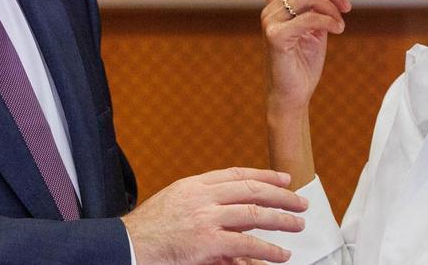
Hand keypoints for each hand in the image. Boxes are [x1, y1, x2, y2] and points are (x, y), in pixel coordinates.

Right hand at [121, 167, 307, 263]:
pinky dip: (268, 249)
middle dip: (280, 195)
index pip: (237, 174)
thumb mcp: (176, 204)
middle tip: (299, 201)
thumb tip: (239, 214)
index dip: (264, 175)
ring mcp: (206, 218)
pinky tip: (280, 253)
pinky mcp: (208, 242)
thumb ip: (206, 204)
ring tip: (297, 224)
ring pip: (255, 213)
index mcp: (194, 185)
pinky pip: (246, 243)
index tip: (282, 178)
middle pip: (251, 189)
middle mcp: (203, 197)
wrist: (127, 245)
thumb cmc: (149, 229)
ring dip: (281, 219)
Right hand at [261, 0, 350, 112]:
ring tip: (341, 24)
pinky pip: (311, 18)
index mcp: (277, 5)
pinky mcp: (276, 36)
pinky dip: (330, 22)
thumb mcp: (315, 30)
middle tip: (346, 7)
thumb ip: (318, 10)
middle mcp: (270, 9)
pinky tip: (337, 31)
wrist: (292, 94)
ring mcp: (270, 22)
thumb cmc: (303, 62)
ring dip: (333, 8)